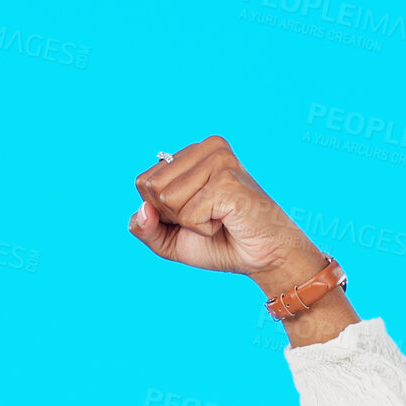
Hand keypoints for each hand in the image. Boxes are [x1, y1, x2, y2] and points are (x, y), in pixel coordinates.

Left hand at [128, 135, 320, 289]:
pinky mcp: (228, 180)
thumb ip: (144, 227)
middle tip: (207, 216)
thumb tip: (142, 210)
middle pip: (152, 187)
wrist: (263, 257)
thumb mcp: (169, 239)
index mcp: (192, 153)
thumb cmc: (220, 243)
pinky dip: (204, 228)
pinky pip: (189, 214)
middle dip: (173, 215)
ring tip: (218, 217)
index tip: (193, 213)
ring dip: (190, 221)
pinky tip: (226, 221)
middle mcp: (207, 148)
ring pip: (168, 199)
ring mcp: (219, 160)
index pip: (143, 182)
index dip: (160, 211)